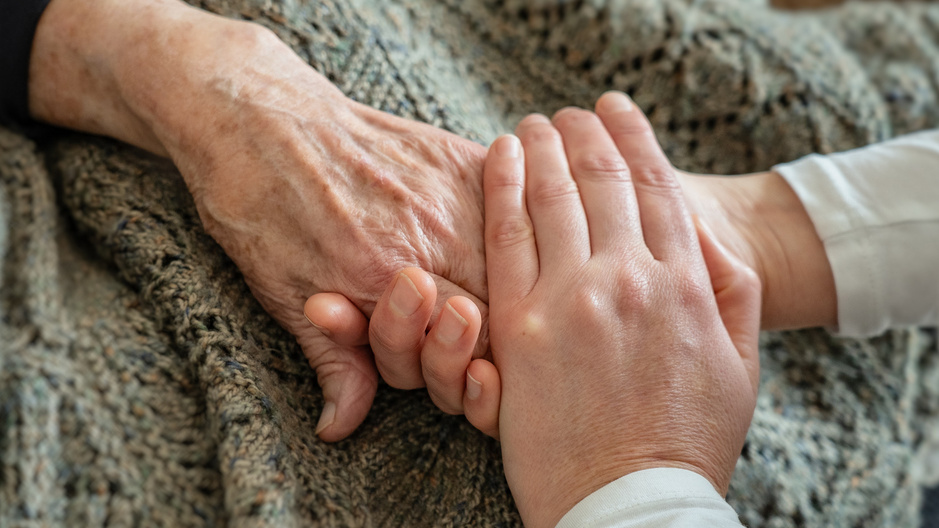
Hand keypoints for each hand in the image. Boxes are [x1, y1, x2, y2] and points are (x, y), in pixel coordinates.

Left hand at [29, 0, 489, 440]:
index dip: (477, 370)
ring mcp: (448, 191)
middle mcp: (427, 236)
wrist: (257, 120)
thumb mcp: (282, 296)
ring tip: (495, 291)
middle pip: (504, 308)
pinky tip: (515, 239)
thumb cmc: (260, 210)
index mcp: (381, 280)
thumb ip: (332, 362)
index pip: (468, 348)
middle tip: (476, 333)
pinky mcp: (459, 156)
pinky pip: (515, 199)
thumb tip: (340, 428)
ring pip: (519, 256)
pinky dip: (520, 225)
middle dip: (495, 334)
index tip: (471, 372)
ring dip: (516, 282)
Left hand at [481, 94, 759, 526]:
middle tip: (568, 114)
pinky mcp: (519, 327)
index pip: (658, 185)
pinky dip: (503, 188)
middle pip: (601, 179)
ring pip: (551, 196)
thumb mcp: (741, 363)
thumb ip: (733, 289)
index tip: (616, 110)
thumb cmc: (687, 439)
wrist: (630, 503)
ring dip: (541, 147)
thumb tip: (704, 232)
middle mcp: (628, 279)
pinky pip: (506, 238)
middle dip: (583, 133)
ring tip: (532, 125)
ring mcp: (571, 300)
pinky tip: (499, 158)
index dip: (633, 136)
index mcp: (685, 284)